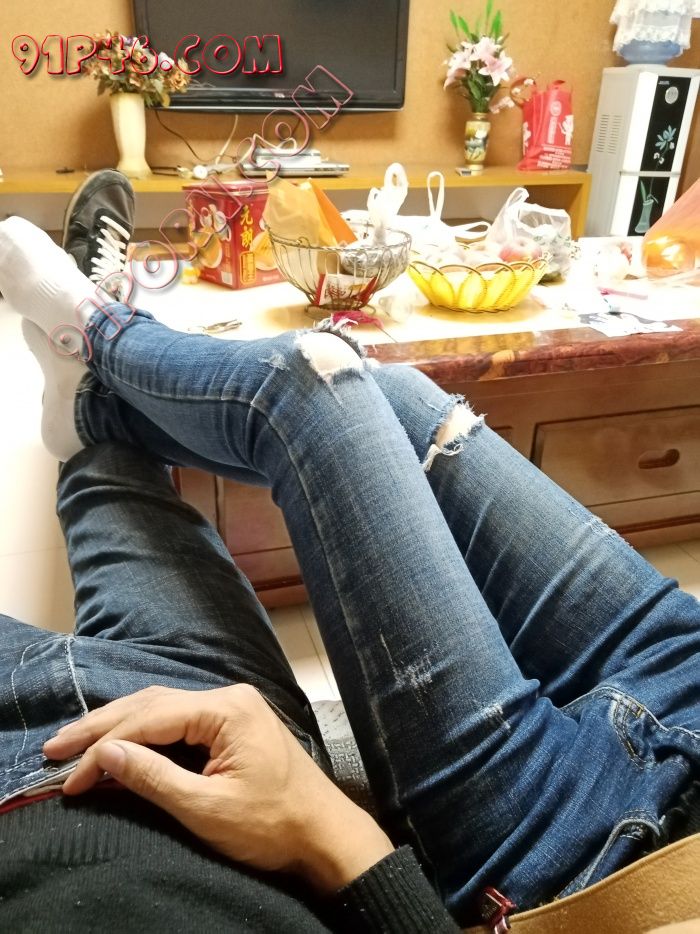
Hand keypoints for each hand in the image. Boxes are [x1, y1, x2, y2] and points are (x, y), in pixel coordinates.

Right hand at [42, 684, 392, 891]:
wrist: (325, 835)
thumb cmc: (273, 825)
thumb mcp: (207, 809)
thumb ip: (154, 777)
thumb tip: (105, 754)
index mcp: (227, 709)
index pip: (150, 718)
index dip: (105, 746)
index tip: (70, 776)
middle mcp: (229, 698)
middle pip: (153, 704)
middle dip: (103, 726)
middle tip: (56, 746)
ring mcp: (232, 710)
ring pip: (163, 710)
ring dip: (120, 727)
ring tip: (77, 743)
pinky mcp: (233, 726)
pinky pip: (180, 722)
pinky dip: (146, 735)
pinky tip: (121, 745)